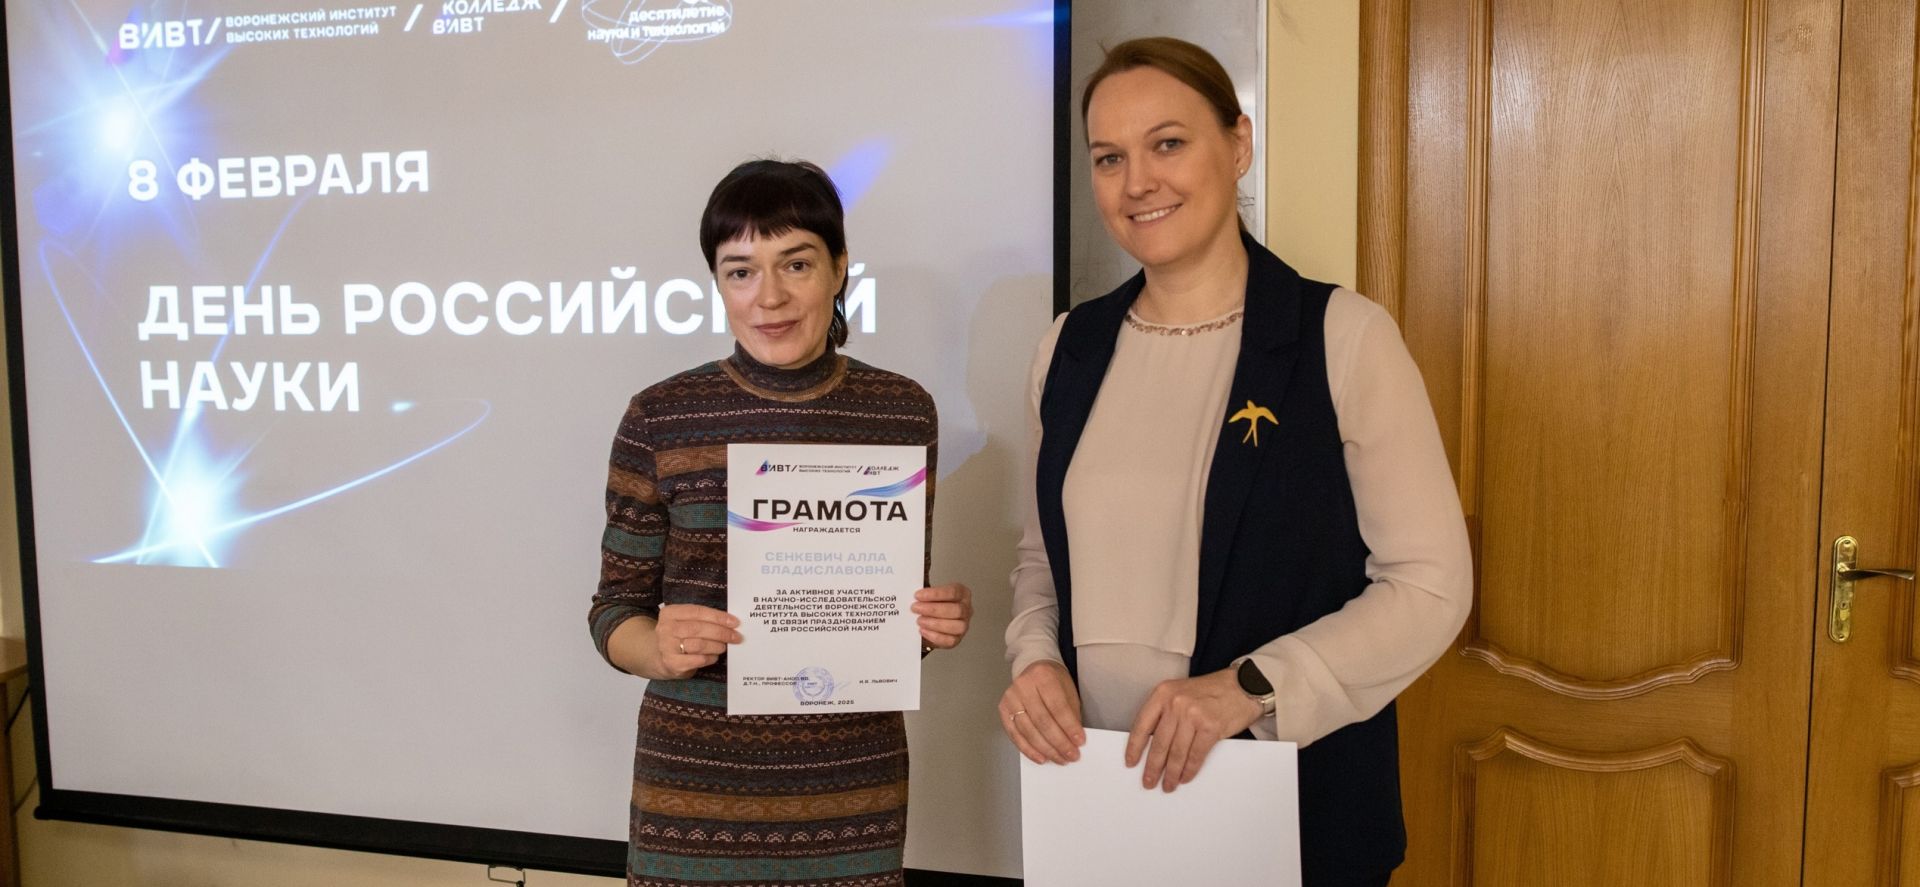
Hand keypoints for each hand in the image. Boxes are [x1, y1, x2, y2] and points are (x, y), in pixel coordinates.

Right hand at [652, 603, 740, 678]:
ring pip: (699, 644)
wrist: (659, 656)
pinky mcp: (671, 663)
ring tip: (723, 646)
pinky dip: (710, 658)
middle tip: (735, 636)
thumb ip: (703, 619)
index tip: (734, 622)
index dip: (718, 617)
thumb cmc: (679, 635)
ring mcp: (666, 646)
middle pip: (698, 628)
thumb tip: (730, 622)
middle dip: (721, 632)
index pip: (697, 611)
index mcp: (670, 613)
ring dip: (716, 646)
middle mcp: (665, 628)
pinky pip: (697, 660)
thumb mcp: (685, 621)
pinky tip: (714, 656)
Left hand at [912, 583, 971, 649]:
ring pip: (956, 626)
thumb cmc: (932, 604)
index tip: (918, 595)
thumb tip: (910, 586)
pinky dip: (935, 636)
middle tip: (915, 608)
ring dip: (934, 623)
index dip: (935, 594)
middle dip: (932, 609)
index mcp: (962, 593)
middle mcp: (966, 609)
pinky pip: (950, 640)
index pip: (953, 592)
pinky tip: (923, 631)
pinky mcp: (957, 639)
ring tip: (919, 620)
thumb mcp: (930, 594)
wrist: (931, 621)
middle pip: (956, 610)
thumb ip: (925, 591)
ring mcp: (963, 625)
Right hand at [999, 660, 1084, 763]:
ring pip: (1028, 730)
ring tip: (1059, 758)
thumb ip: (1071, 714)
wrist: (1033, 669)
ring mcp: (1010, 698)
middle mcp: (1024, 686)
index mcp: (1043, 676)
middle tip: (1071, 755)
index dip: (1069, 727)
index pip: (1057, 707)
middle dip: (1059, 742)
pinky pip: (1015, 735)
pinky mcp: (1003, 710)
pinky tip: (1041, 757)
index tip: (1079, 742)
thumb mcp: (1068, 691)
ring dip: (1046, 749)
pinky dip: (1029, 749)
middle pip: (1042, 721)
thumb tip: (1073, 740)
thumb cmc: (1053, 681)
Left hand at [1125, 668, 1263, 791]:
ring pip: (1176, 753)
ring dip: (1171, 773)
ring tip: (1167, 785)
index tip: (1131, 762)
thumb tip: (1152, 745)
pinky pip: (1195, 756)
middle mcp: (1176, 703)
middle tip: (1148, 781)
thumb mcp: (1180, 692)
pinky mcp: (1211, 727)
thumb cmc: (1212, 690)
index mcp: (1163, 693)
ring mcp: (1193, 715)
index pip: (1142, 725)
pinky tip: (1185, 777)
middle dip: (1153, 767)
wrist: (1244, 685)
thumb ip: (1165, 713)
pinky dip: (1189, 770)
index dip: (1135, 747)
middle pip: (1159, 743)